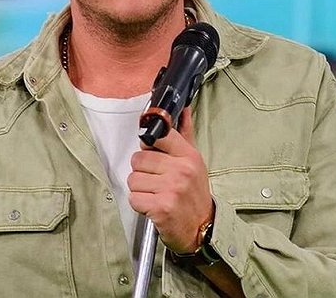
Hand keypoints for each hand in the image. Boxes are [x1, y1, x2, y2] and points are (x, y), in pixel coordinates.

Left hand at [128, 108, 213, 253]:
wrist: (202, 228)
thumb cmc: (194, 193)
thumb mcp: (194, 161)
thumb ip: (184, 133)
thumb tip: (182, 108)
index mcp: (188, 155)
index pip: (158, 135)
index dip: (150, 146)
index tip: (153, 154)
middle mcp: (181, 170)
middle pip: (138, 159)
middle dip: (142, 172)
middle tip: (156, 182)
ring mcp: (171, 189)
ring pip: (133, 179)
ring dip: (140, 189)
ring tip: (156, 194)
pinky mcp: (161, 207)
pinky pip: (134, 198)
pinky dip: (139, 204)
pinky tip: (153, 206)